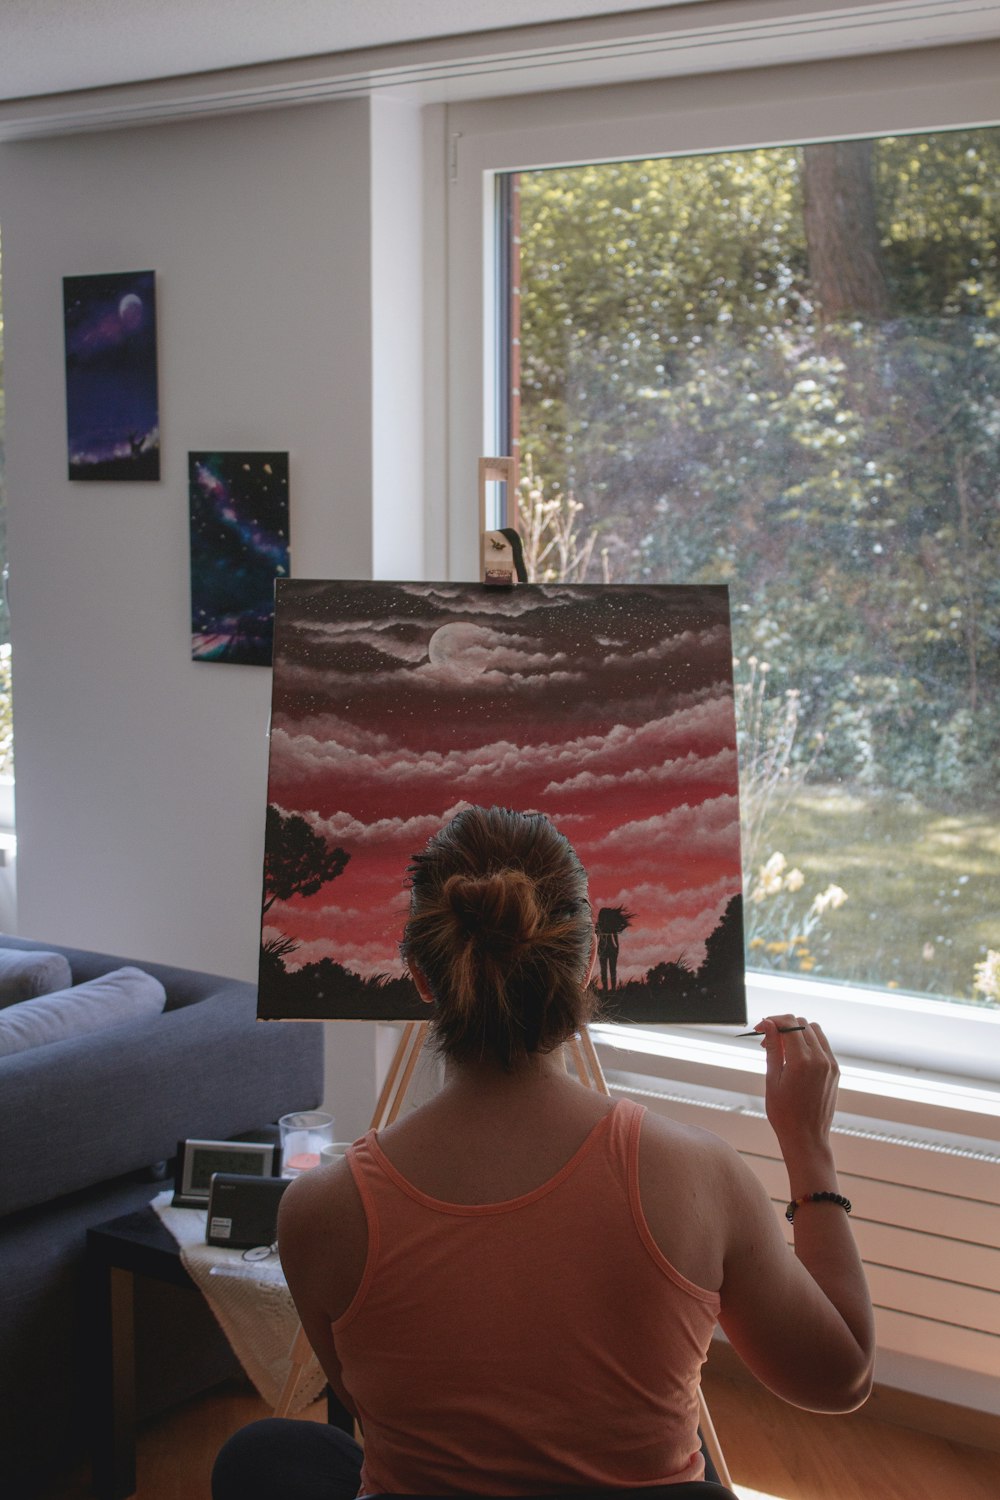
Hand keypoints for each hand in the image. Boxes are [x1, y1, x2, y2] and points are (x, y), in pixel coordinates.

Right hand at [756, 1014, 839, 1155]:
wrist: (806, 1137)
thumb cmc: (784, 1113)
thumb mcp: (772, 1079)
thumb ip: (772, 1049)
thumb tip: (768, 1025)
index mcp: (801, 1061)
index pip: (788, 1024)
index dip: (772, 1021)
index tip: (760, 1028)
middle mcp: (820, 1059)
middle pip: (801, 1024)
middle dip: (783, 1025)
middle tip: (767, 1040)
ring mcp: (830, 1064)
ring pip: (814, 1030)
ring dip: (797, 1032)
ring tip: (781, 1048)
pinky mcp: (835, 1070)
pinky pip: (823, 1045)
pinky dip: (809, 1042)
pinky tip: (795, 1056)